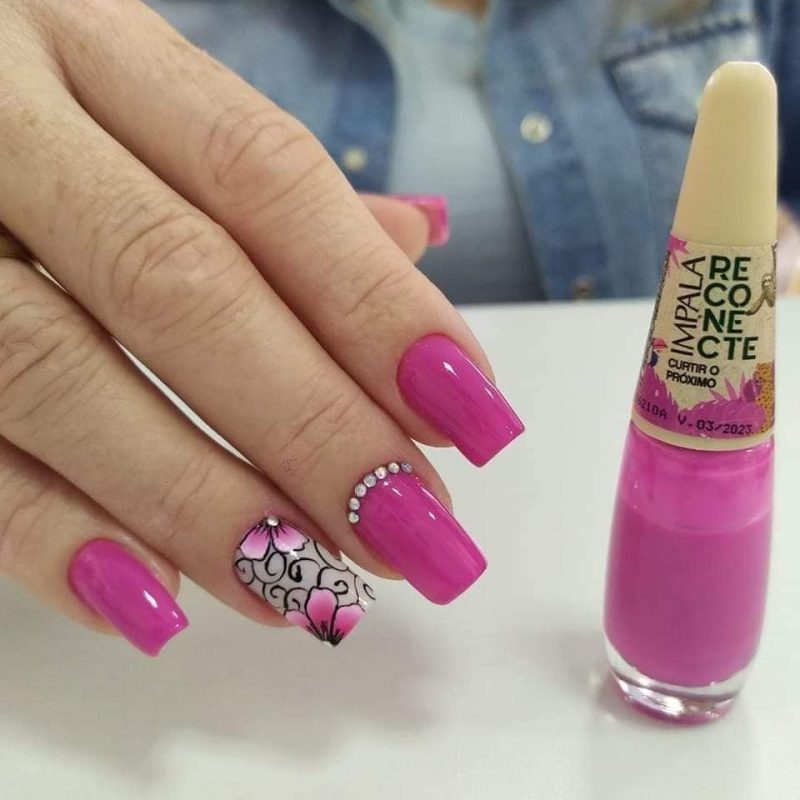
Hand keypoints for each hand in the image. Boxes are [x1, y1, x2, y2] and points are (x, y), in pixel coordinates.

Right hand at [0, 0, 522, 653]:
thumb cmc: (41, 109)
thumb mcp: (147, 106)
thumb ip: (273, 190)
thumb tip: (421, 241)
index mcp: (96, 52)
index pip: (265, 176)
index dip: (376, 305)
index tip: (470, 415)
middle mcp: (3, 127)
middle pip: (180, 285)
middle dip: (312, 424)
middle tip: (408, 528)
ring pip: (60, 375)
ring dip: (198, 502)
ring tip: (304, 586)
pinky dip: (49, 537)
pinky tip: (152, 602)